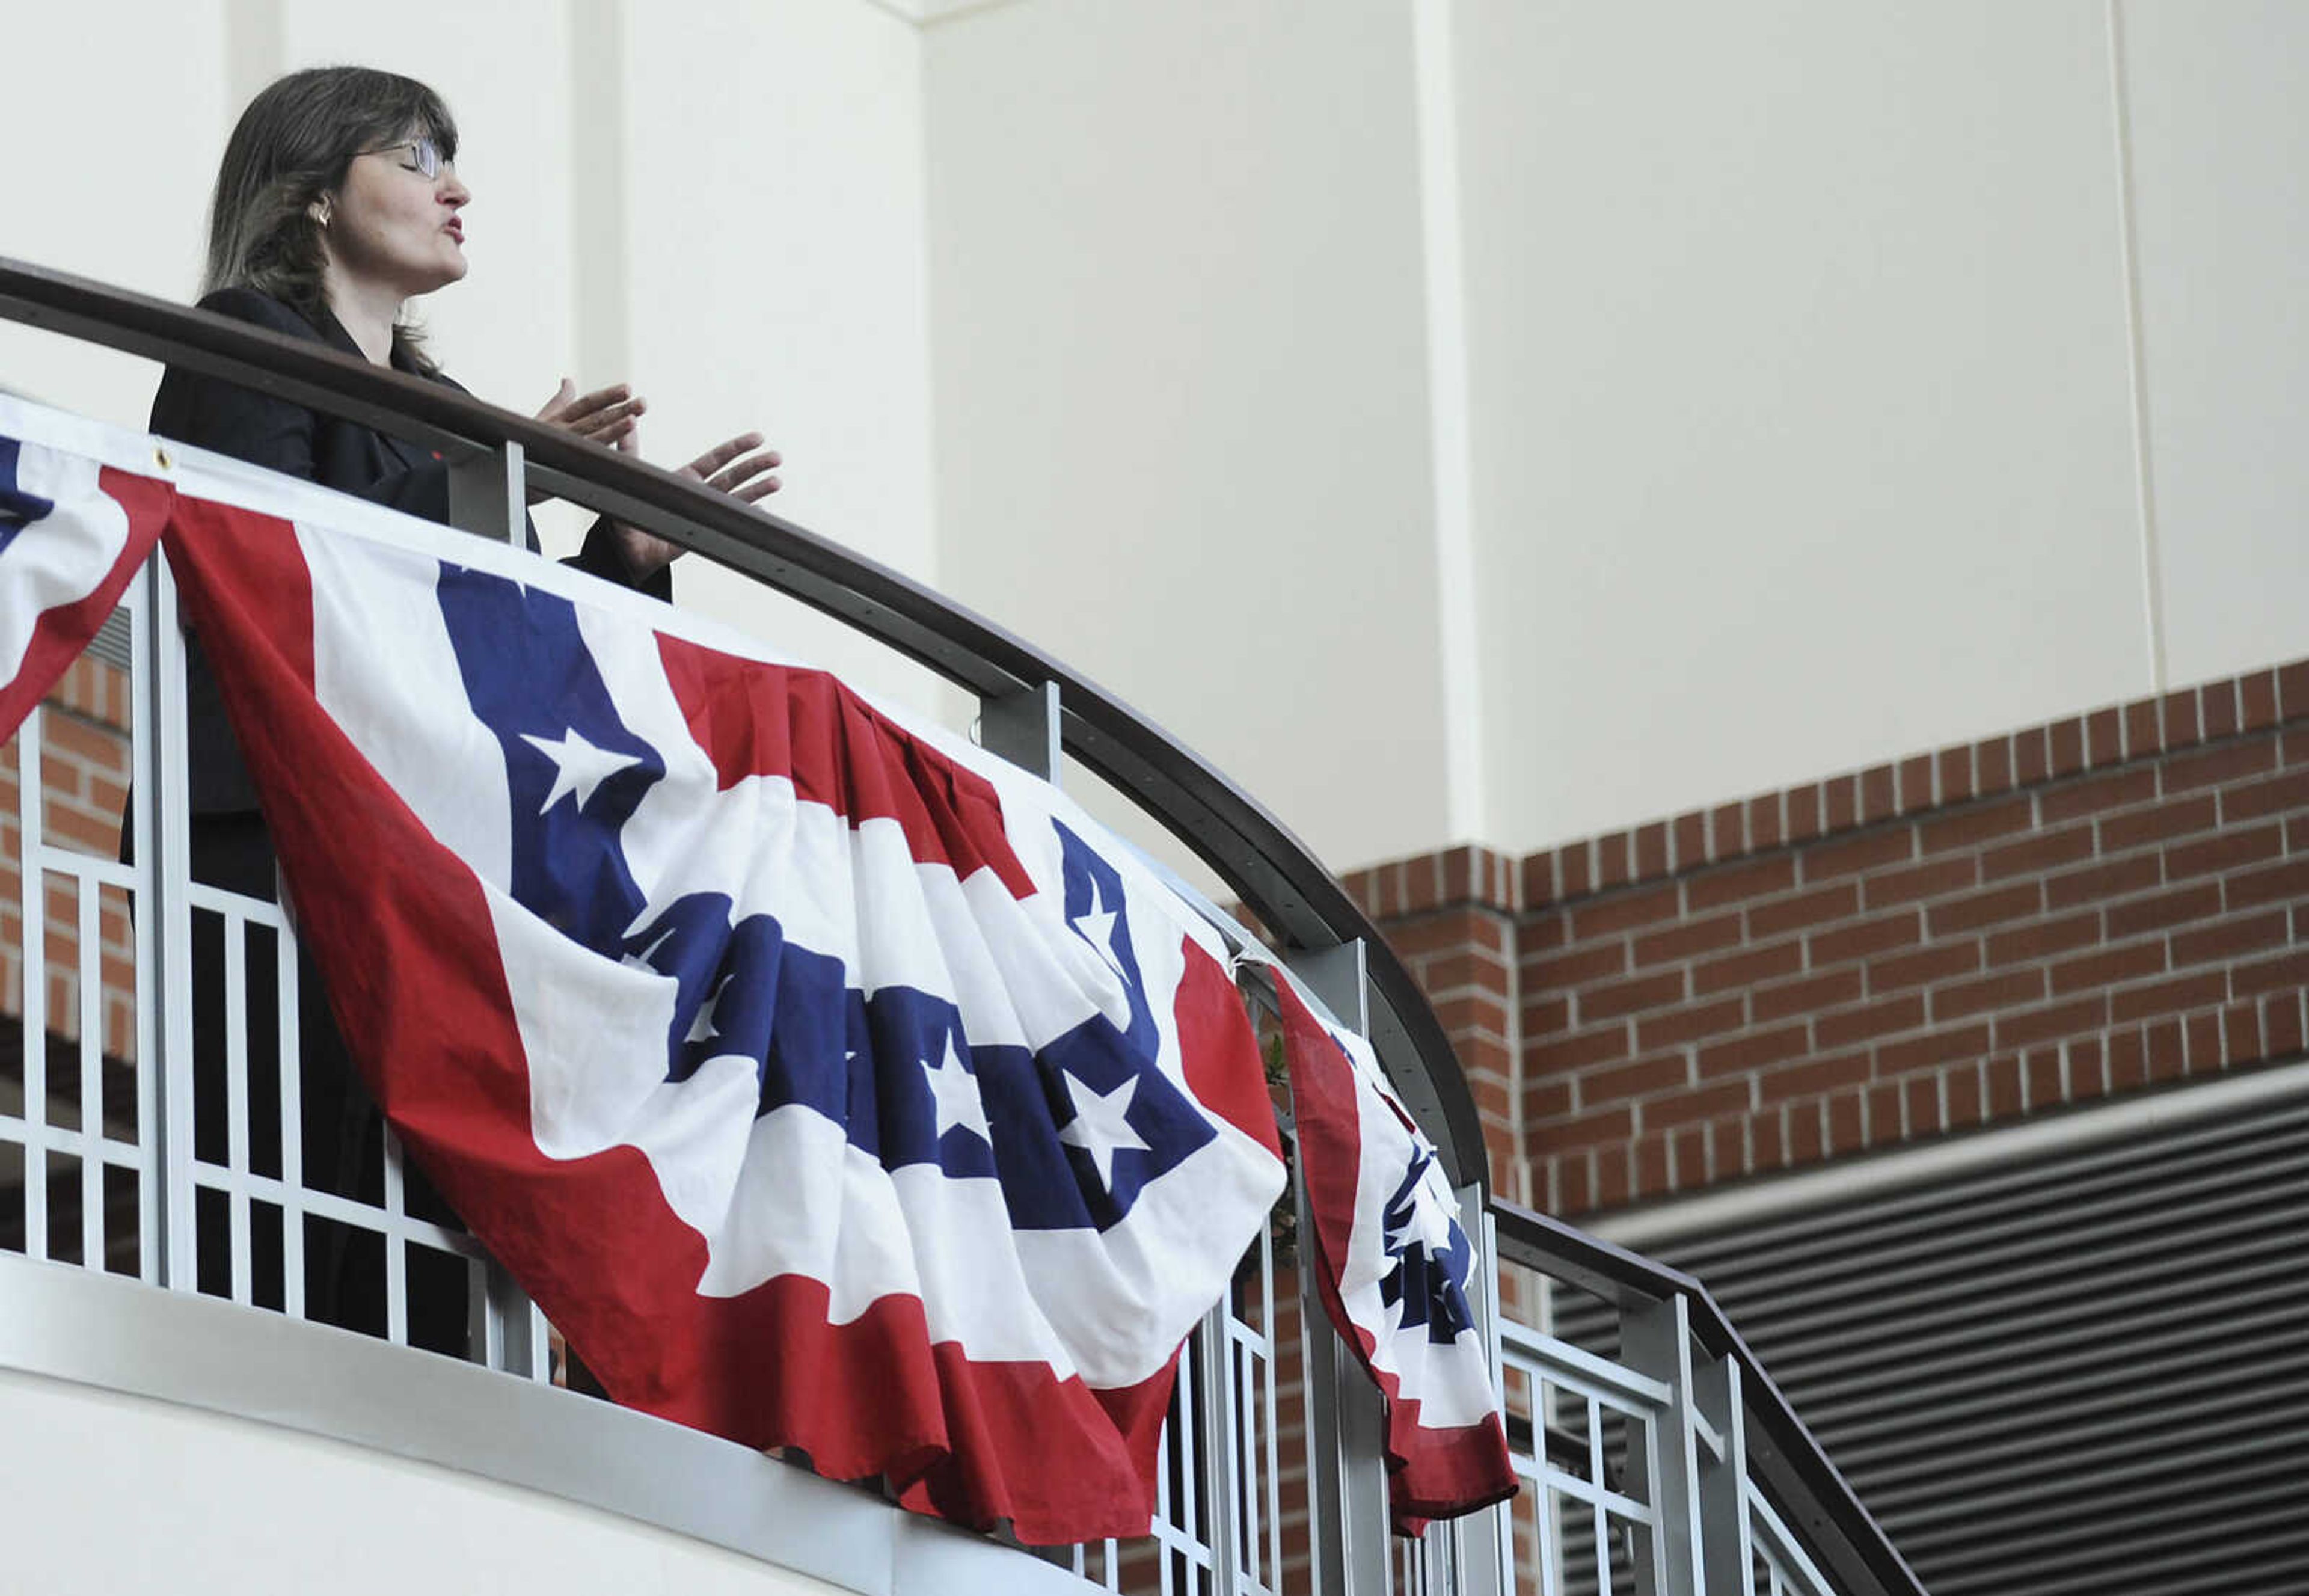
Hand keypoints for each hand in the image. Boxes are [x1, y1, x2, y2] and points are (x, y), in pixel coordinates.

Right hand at [531, 379, 644, 501]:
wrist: (510, 472)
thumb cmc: (526, 443)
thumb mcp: (543, 419)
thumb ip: (560, 400)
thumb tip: (568, 381)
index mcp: (559, 418)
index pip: (587, 404)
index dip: (608, 396)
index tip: (628, 389)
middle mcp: (561, 431)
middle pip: (595, 418)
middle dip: (619, 409)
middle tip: (643, 402)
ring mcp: (561, 448)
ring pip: (591, 437)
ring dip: (613, 429)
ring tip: (633, 420)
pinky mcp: (561, 466)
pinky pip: (584, 461)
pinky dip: (600, 456)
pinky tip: (616, 454)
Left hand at [611, 426, 782, 579]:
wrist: (627, 549)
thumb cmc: (627, 513)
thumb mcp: (629, 475)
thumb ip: (629, 449)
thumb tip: (628, 420)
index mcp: (686, 478)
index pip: (716, 459)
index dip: (737, 448)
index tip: (758, 438)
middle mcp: (699, 495)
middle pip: (733, 476)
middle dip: (755, 466)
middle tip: (776, 457)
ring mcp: (703, 514)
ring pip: (735, 499)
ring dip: (757, 490)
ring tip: (777, 481)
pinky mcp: (701, 533)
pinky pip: (726, 524)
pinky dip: (745, 518)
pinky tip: (762, 512)